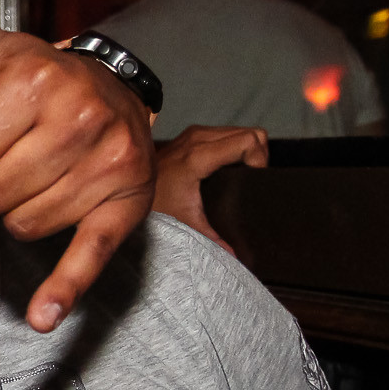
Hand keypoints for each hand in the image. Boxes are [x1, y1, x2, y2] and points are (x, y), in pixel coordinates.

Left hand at [0, 0, 154, 332]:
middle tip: (16, 154)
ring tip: (40, 174)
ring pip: (21, 224)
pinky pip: (85, 258)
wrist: (113, 99)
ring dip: (19, 209)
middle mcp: (82, 117)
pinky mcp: (126, 210)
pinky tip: (42, 315)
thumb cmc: (34, 82)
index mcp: (38, 79)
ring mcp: (110, 166)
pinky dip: (62, 289)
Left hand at [155, 124, 267, 252]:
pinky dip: (237, 147)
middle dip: (259, 156)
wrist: (127, 190)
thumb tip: (236, 257)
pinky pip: (229, 133)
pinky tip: (230, 167)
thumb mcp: (186, 224)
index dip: (261, 160)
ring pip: (243, 131)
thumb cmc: (154, 206)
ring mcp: (195, 134)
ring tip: (244, 175)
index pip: (249, 141)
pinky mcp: (194, 135)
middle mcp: (198, 138)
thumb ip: (213, 240)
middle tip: (253, 181)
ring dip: (249, 150)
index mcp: (198, 156)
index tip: (256, 181)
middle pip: (252, 134)